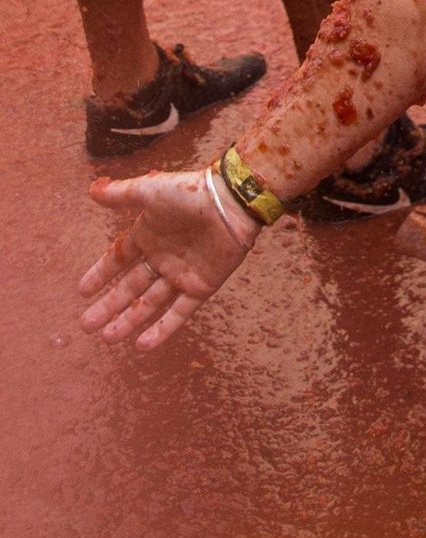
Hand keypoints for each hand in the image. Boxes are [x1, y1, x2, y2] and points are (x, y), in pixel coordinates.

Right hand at [80, 167, 258, 350]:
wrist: (231, 203)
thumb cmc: (190, 193)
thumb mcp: (149, 191)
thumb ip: (120, 194)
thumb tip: (91, 191)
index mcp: (150, 235)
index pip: (119, 260)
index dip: (101, 274)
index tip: (82, 292)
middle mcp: (163, 257)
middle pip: (130, 287)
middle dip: (109, 306)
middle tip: (87, 326)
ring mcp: (182, 274)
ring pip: (150, 303)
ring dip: (129, 321)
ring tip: (108, 338)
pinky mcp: (201, 286)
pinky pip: (179, 312)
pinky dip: (162, 329)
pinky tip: (142, 346)